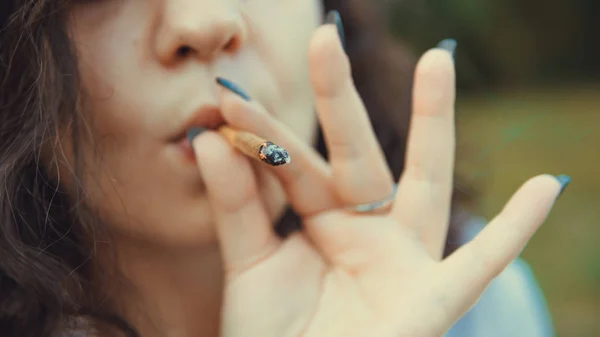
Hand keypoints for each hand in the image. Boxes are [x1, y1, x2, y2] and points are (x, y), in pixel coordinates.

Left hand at [191, 26, 564, 336]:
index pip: (293, 166)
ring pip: (423, 182)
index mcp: (320, 221)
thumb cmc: (270, 336)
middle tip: (324, 37)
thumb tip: (208, 136)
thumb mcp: (249, 264)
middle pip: (356, 155)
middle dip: (340, 100)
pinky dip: (516, 230)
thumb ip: (236, 203)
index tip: (228, 100)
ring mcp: (401, 260)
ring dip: (433, 124)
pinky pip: (481, 265)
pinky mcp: (431, 300)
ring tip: (438, 59)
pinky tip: (547, 186)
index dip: (263, 134)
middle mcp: (364, 230)